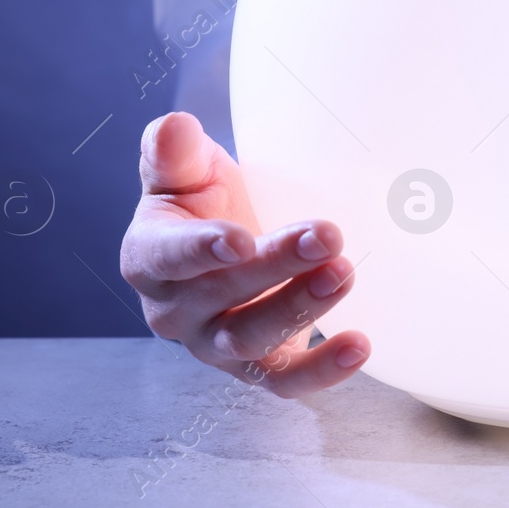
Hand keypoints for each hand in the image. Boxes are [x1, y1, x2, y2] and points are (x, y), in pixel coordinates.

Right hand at [119, 111, 369, 396]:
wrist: (230, 247)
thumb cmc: (203, 204)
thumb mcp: (188, 171)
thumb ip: (175, 151)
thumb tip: (176, 126)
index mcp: (150, 258)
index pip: (169, 257)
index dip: (202, 250)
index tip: (240, 238)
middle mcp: (176, 311)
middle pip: (223, 295)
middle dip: (276, 266)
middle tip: (327, 236)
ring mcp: (216, 345)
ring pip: (252, 339)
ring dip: (301, 308)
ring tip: (344, 273)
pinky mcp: (260, 368)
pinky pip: (285, 382)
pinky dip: (322, 372)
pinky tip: (358, 347)